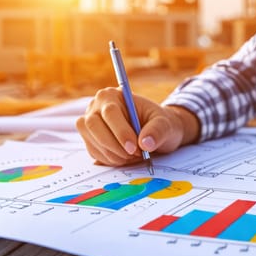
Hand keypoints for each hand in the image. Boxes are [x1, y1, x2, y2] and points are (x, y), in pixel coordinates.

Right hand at [76, 87, 199, 165]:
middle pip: (94, 126)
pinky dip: (111, 159)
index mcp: (114, 95)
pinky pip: (95, 152)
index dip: (121, 131)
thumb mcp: (165, 124)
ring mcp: (90, 123)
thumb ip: (157, 131)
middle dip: (114, 145)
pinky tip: (126, 157)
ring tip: (135, 155)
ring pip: (93, 141)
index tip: (134, 147)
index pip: (110, 112)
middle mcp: (97, 107)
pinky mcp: (90, 139)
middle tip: (135, 154)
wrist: (156, 132)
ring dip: (114, 154)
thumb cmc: (160, 123)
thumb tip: (145, 143)